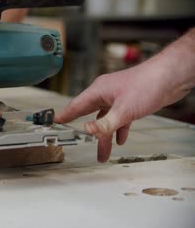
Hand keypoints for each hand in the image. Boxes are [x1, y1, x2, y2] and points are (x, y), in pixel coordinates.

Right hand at [55, 29, 194, 162]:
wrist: (172, 76)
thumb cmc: (149, 83)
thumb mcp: (125, 109)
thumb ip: (106, 123)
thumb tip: (88, 131)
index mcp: (99, 91)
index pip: (76, 105)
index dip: (65, 115)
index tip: (54, 121)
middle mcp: (105, 93)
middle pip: (90, 115)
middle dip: (87, 133)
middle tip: (78, 144)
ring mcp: (118, 97)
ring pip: (105, 119)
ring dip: (104, 135)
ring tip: (103, 152)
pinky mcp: (130, 102)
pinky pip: (118, 118)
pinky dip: (117, 129)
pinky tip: (120, 139)